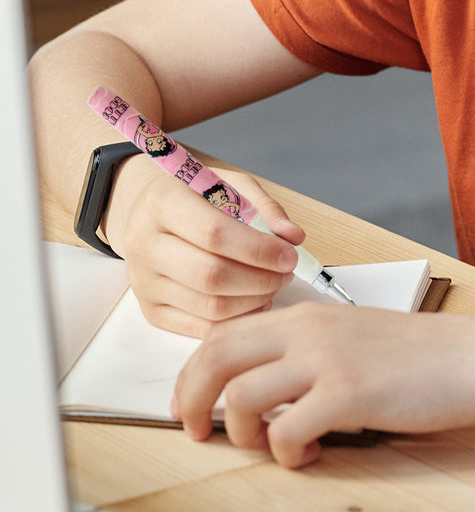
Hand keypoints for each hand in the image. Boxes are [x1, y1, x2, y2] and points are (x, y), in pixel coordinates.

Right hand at [102, 155, 305, 337]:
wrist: (147, 212)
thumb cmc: (195, 197)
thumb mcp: (229, 184)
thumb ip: (264, 207)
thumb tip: (294, 237)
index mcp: (163, 203)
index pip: (214, 233)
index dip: (258, 249)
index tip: (290, 256)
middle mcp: (145, 244)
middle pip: (210, 276)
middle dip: (260, 279)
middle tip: (286, 273)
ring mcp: (143, 282)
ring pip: (209, 306)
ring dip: (253, 301)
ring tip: (273, 285)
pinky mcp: (150, 309)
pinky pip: (200, 327)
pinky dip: (236, 320)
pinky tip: (254, 303)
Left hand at [172, 304, 474, 467]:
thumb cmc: (422, 354)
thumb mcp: (352, 335)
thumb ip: (308, 349)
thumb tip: (265, 386)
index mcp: (306, 314)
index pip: (224, 333)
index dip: (194, 371)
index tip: (190, 402)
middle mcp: (308, 330)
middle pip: (216, 357)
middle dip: (191, 400)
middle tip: (196, 432)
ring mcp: (326, 360)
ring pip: (240, 397)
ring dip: (242, 434)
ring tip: (272, 445)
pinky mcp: (348, 395)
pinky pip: (286, 433)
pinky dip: (287, 454)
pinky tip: (312, 454)